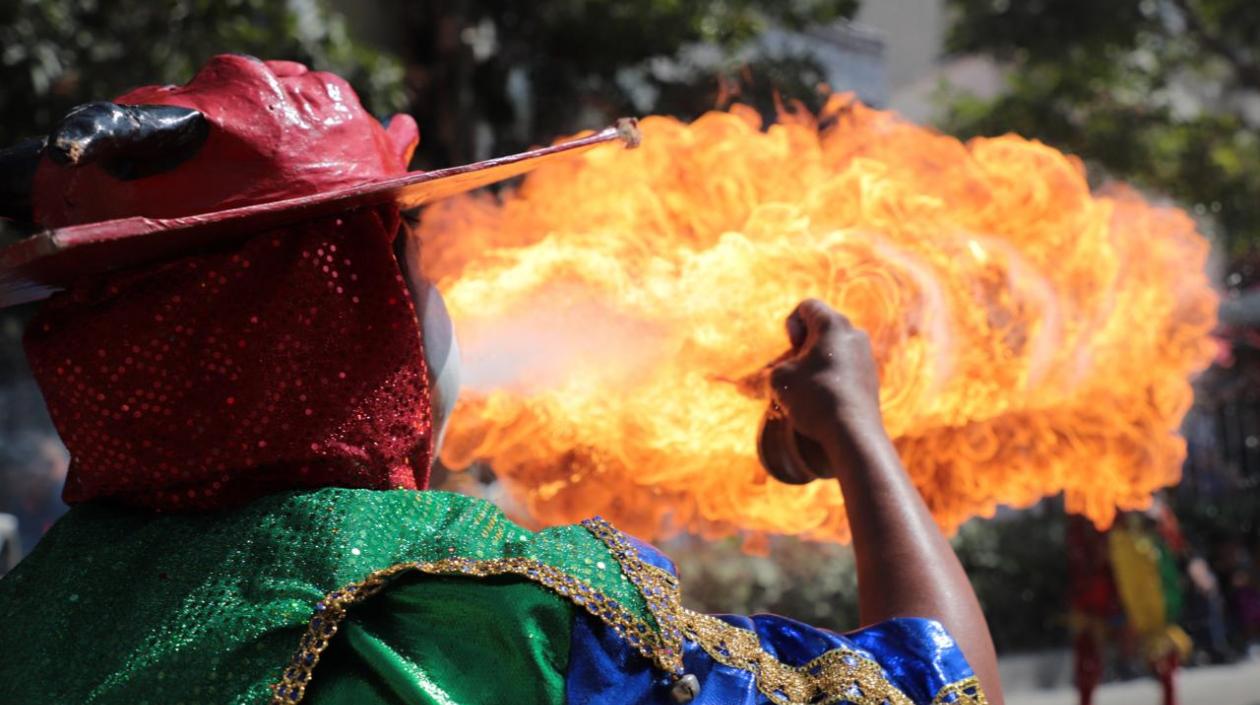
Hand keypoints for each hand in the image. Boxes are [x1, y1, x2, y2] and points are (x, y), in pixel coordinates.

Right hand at [768, 299, 887, 457]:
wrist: (852, 433)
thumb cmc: (814, 398)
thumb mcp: (778, 380)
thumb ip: (768, 371)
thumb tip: (754, 382)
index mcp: (834, 324)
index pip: (807, 306)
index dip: (790, 326)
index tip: (792, 351)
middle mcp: (855, 335)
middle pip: (820, 330)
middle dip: (801, 349)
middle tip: (793, 373)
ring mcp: (866, 358)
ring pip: (832, 352)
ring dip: (814, 366)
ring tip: (804, 391)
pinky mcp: (871, 380)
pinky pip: (844, 370)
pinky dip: (829, 380)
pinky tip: (821, 403)